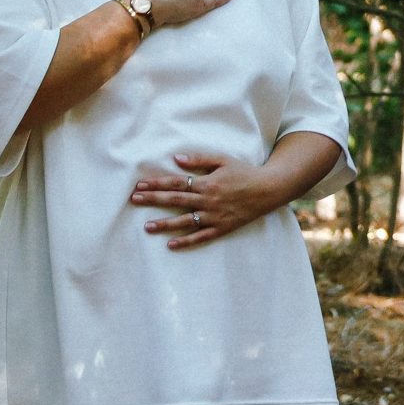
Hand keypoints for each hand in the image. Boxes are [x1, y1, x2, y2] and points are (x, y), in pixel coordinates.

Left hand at [131, 152, 286, 248]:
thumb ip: (199, 159)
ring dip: (165, 224)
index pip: (176, 182)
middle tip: (134, 200)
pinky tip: (171, 245)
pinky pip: (202, 236)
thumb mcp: (223, 160)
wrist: (269, 189)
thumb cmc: (245, 172)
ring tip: (147, 227)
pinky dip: (187, 241)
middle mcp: (209, 200)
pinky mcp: (223, 227)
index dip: (157, 183)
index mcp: (208, 182)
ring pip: (185, 221)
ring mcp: (215, 216)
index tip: (140, 185)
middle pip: (176, 200)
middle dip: (153, 200)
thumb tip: (176, 159)